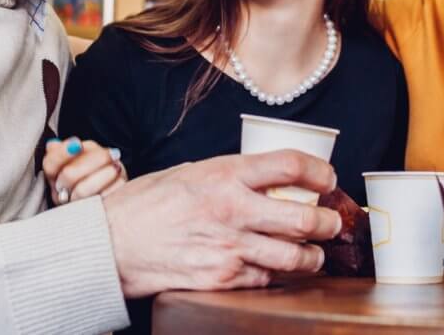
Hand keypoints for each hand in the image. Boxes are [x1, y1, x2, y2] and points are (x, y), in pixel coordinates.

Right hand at [43, 137, 124, 204]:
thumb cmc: (95, 169)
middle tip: (110, 153)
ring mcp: (78, 206)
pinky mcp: (96, 214)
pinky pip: (103, 198)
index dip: (62, 153)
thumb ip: (69, 149)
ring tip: (116, 165)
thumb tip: (53, 145)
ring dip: (104, 174)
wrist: (114, 189)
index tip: (78, 143)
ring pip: (82, 190)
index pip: (50, 164)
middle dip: (92, 160)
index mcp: (55, 177)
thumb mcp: (82, 155)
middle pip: (68, 175)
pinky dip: (114, 185)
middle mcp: (62, 193)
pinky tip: (119, 178)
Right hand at [102, 149, 341, 297]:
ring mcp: (229, 247)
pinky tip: (280, 269)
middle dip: (328, 222)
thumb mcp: (192, 172)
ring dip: (314, 256)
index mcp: (225, 174)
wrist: (111, 243)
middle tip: (332, 222)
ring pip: (296, 257)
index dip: (319, 171)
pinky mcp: (222, 279)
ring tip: (315, 253)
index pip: (290, 165)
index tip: (327, 178)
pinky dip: (281, 276)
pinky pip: (268, 280)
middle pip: (305, 217)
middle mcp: (232, 209)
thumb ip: (232, 175)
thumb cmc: (147, 203)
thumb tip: (270, 179)